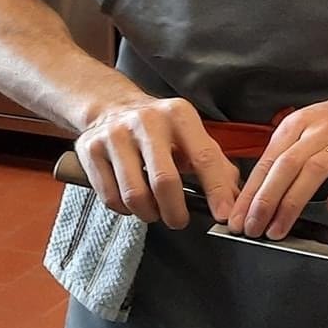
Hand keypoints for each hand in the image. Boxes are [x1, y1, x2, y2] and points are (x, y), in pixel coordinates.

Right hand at [75, 96, 239, 228]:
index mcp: (179, 114)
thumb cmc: (160, 129)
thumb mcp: (191, 135)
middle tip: (179, 220)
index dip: (216, 190)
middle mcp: (147, 121)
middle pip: (164, 181)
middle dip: (176, 211)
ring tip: (155, 211)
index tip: (223, 215)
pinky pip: (111, 198)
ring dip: (149, 213)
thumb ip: (216, 165)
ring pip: (134, 195)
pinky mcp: (90, 150)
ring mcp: (115, 135)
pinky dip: (126, 210)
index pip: (204, 157)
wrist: (110, 106)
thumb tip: (236, 200)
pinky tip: (133, 201)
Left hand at [227, 89, 327, 239]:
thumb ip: (279, 158)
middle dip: (266, 200)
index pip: (268, 161)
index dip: (250, 192)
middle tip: (253, 227)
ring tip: (278, 228)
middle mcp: (318, 132)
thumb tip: (252, 197)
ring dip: (293, 202)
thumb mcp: (300, 129)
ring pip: (314, 171)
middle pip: (287, 165)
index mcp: (296, 125)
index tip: (239, 218)